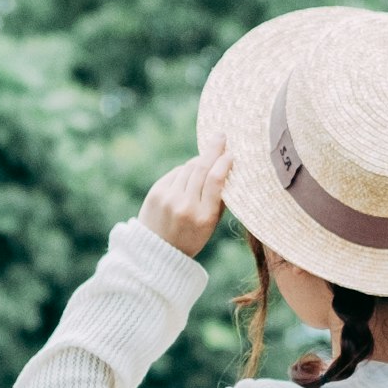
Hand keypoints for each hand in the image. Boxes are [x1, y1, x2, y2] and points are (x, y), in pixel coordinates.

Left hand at [139, 139, 229, 254]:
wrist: (157, 250)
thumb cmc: (191, 236)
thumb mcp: (210, 225)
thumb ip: (219, 200)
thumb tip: (227, 170)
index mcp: (203, 216)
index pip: (215, 180)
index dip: (223, 163)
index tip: (231, 153)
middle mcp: (185, 205)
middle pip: (200, 169)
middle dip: (212, 150)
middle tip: (221, 136)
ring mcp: (168, 198)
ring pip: (188, 168)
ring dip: (199, 160)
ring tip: (208, 156)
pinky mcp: (156, 192)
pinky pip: (176, 173)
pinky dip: (185, 171)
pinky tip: (190, 173)